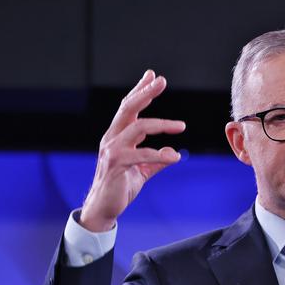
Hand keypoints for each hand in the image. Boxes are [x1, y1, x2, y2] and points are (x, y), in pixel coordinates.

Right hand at [80, 70, 185, 231]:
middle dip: (145, 92)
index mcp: (118, 136)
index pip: (129, 107)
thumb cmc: (121, 186)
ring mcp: (113, 150)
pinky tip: (175, 157)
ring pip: (138, 127)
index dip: (140, 90)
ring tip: (181, 126)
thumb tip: (173, 152)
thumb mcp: (142, 170)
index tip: (152, 75)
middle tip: (161, 80)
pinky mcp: (116, 164)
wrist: (103, 208)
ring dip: (162, 124)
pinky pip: (141, 154)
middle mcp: (113, 138)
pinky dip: (160, 155)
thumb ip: (157, 159)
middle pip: (129, 108)